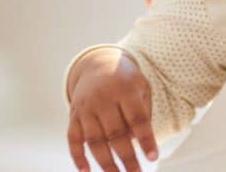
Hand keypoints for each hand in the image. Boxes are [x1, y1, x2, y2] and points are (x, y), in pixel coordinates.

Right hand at [67, 49, 157, 171]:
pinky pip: (73, 139)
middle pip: (115, 133)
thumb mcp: (142, 87)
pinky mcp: (73, 115)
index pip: (137, 118)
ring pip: (94, 140)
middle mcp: (103, 98)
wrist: (98, 64)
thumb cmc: (126, 82)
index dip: (145, 139)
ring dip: (105, 162)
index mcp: (125, 89)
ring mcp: (86, 107)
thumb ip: (143, 113)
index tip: (153, 157)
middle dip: (127, 157)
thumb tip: (137, 143)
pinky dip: (78, 156)